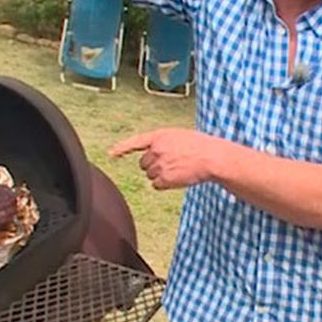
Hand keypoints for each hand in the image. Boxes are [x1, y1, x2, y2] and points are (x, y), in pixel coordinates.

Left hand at [109, 128, 225, 188]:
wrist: (211, 157)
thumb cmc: (200, 146)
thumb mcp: (179, 136)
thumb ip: (163, 142)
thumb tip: (153, 152)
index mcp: (159, 136)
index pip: (135, 142)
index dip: (121, 148)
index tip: (111, 154)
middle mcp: (156, 149)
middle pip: (143, 164)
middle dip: (153, 166)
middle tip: (171, 164)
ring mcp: (159, 164)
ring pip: (150, 176)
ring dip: (161, 175)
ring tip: (178, 169)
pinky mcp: (164, 178)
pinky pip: (156, 185)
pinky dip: (165, 185)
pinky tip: (178, 178)